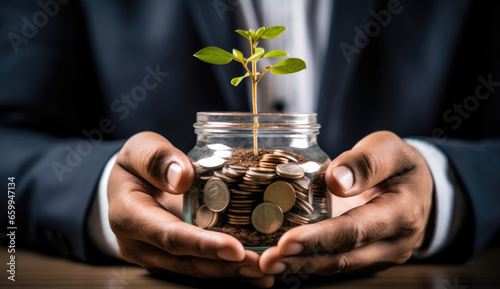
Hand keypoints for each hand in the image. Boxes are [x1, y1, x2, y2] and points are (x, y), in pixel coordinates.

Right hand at [108, 132, 271, 286]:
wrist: (128, 182)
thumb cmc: (136, 163)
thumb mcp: (141, 148)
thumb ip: (157, 159)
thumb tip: (182, 178)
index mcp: (128, 215)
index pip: (168, 235)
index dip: (202, 244)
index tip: (235, 248)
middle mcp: (139, 244)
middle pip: (185, 261)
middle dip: (224, 265)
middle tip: (260, 264)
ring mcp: (154, 256)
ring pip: (195, 270)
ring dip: (230, 272)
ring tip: (263, 272)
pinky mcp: (170, 259)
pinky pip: (199, 266)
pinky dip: (227, 269)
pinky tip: (253, 271)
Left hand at [260, 131, 432, 280]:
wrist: (418, 188)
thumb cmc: (401, 164)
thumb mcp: (390, 148)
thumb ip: (366, 161)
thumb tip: (336, 180)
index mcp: (402, 212)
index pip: (357, 230)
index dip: (321, 237)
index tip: (288, 240)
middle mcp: (393, 243)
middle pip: (343, 256)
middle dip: (303, 259)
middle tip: (268, 260)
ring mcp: (379, 255)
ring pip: (337, 265)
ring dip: (300, 266)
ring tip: (268, 264)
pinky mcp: (365, 259)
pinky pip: (335, 263)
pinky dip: (307, 263)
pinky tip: (281, 261)